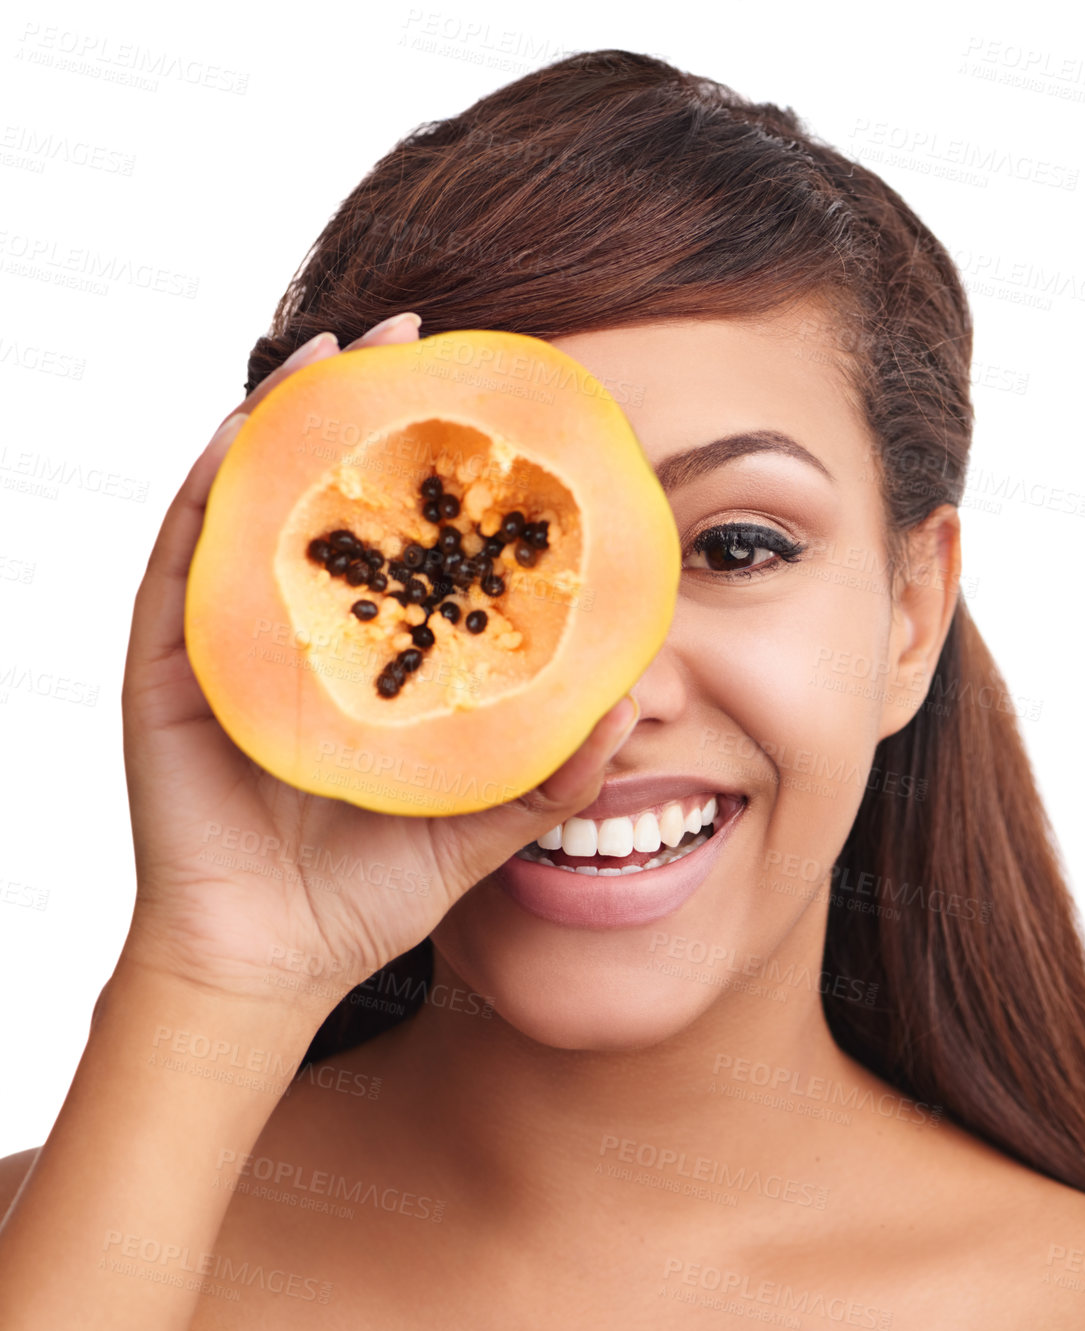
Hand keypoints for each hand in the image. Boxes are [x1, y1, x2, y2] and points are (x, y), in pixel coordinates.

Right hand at [121, 315, 638, 1011]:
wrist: (274, 962)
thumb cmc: (368, 892)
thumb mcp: (479, 817)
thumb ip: (549, 767)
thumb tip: (631, 700)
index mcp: (368, 652)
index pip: (405, 535)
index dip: (440, 461)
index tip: (493, 397)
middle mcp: (297, 627)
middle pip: (326, 489)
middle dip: (367, 403)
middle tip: (419, 331)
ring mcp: (229, 635)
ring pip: (251, 497)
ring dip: (289, 416)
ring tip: (342, 349)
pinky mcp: (171, 663)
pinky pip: (183, 553)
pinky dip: (212, 485)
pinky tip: (250, 430)